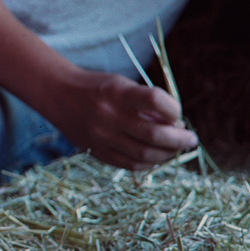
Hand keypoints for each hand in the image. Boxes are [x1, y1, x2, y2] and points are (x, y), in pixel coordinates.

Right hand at [51, 69, 199, 171]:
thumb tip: (176, 127)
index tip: (177, 112)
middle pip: (153, 134)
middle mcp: (108, 116)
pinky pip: (130, 164)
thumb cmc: (98, 88)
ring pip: (144, 154)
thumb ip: (146, 106)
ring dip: (167, 153)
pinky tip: (158, 157)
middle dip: (179, 139)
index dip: (173, 107)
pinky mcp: (98, 152)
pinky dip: (149, 163)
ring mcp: (102, 137)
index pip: (154, 100)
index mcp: (117, 93)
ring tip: (176, 148)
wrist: (58, 95)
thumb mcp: (122, 86)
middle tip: (190, 138)